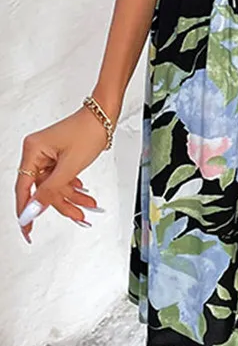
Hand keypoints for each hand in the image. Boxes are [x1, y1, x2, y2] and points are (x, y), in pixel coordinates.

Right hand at [15, 102, 108, 242]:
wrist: (105, 115)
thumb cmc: (89, 130)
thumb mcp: (70, 166)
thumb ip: (50, 191)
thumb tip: (32, 210)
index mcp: (33, 151)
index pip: (23, 189)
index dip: (26, 211)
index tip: (28, 229)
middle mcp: (37, 152)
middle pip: (43, 189)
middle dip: (62, 203)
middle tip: (77, 216)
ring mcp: (48, 154)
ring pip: (54, 185)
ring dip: (71, 196)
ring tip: (87, 205)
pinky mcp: (58, 156)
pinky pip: (61, 177)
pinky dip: (72, 186)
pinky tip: (83, 193)